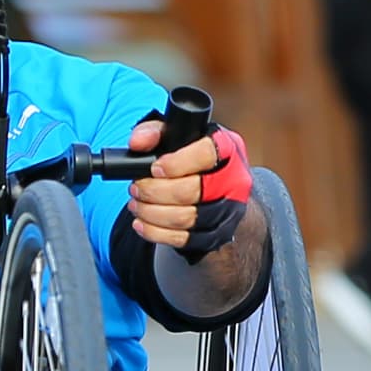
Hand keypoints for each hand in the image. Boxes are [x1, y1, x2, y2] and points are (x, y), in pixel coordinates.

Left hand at [117, 118, 250, 252]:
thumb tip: (137, 143)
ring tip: (136, 204)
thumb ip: (155, 132)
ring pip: (185, 218)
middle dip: (154, 191)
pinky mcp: (218, 235)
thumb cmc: (197, 160)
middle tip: (136, 187)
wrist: (225, 193)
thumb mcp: (180, 135)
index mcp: (227, 148)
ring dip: (152, 213)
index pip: (206, 154)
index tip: (155, 168)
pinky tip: (142, 223)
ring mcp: (229, 211)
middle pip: (191, 191)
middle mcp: (234, 180)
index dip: (176, 163)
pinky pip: (184, 239)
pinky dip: (156, 233)